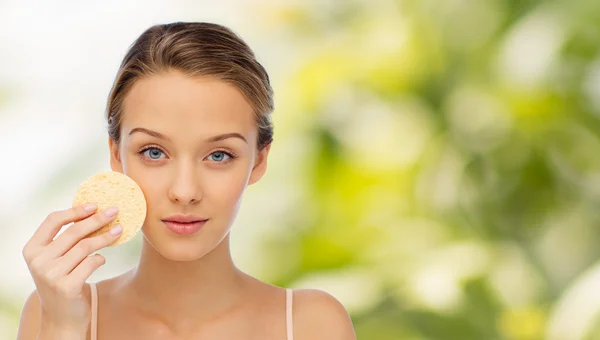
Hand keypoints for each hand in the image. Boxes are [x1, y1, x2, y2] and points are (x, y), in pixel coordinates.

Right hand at [22, 204, 121, 330]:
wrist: (61, 318)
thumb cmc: (63, 281)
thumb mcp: (56, 260)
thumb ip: (66, 240)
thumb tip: (93, 211)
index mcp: (32, 249)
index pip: (53, 220)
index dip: (75, 211)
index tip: (95, 205)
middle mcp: (39, 261)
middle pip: (74, 232)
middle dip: (97, 219)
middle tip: (115, 211)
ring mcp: (51, 275)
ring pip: (85, 246)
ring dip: (105, 237)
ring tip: (118, 231)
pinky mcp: (66, 286)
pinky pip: (91, 263)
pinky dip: (100, 258)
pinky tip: (101, 259)